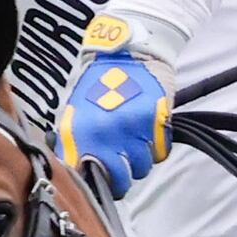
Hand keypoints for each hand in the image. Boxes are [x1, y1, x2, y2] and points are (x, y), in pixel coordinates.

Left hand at [56, 18, 173, 199]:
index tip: (96, 182)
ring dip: (140, 159)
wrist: (129, 52)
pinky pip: (160, 152)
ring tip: (135, 140)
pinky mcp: (157, 123)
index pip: (85, 178)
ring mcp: (133, 129)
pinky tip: (149, 130)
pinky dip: (157, 146)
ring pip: (141, 168)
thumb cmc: (99, 83)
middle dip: (121, 179)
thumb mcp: (76, 113)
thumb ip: (76, 145)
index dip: (93, 185)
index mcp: (80, 132)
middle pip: (119, 182)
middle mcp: (106, 134)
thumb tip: (77, 173)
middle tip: (121, 167)